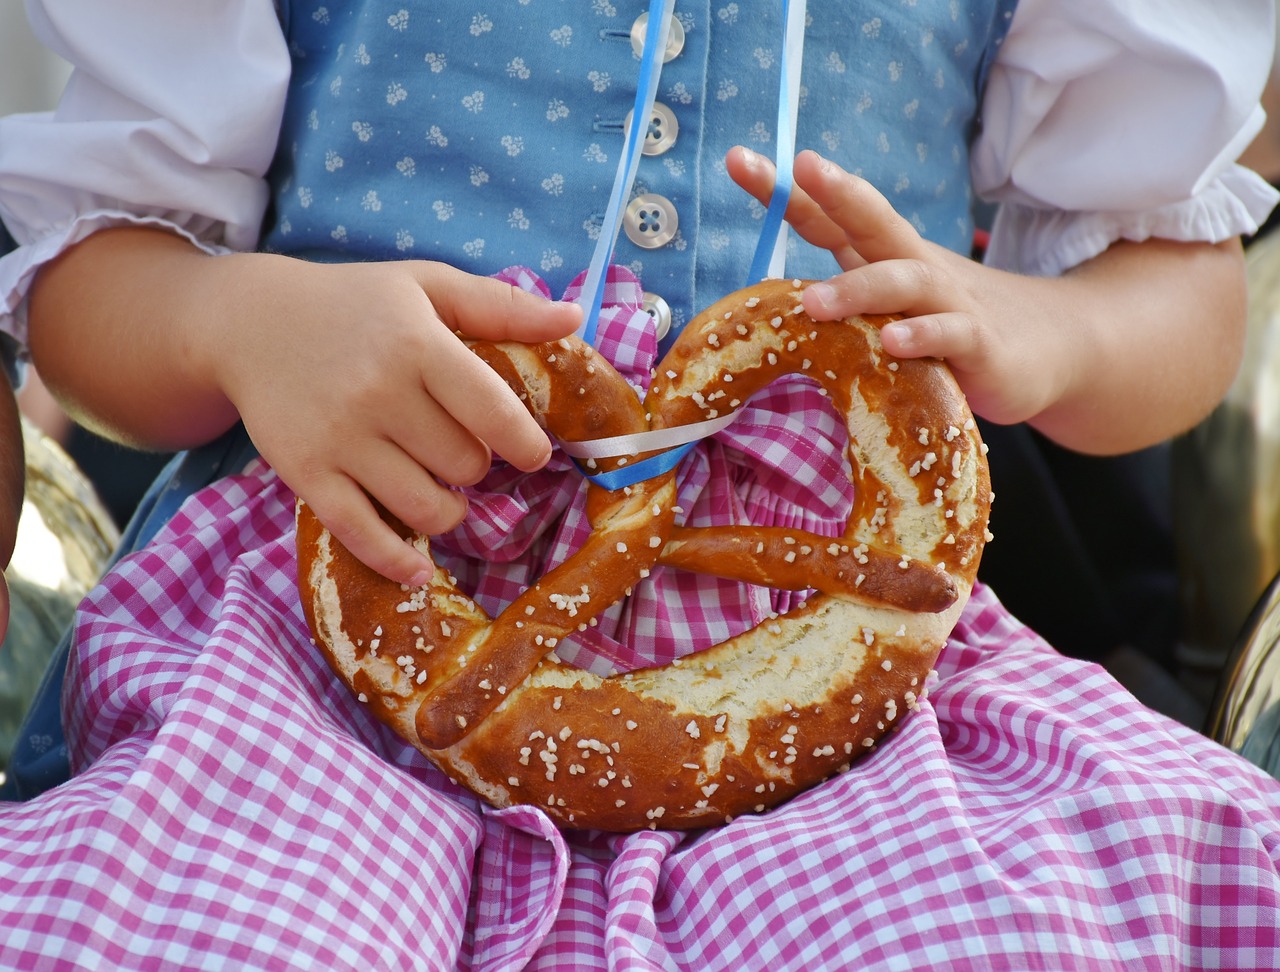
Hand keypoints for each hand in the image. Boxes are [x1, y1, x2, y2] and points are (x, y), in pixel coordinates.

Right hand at [27, 228, 580, 587]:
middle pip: (464, 465)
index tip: (532, 453)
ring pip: (426, 506)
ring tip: (442, 489)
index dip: (525, 444)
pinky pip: (362, 534)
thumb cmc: (355, 304)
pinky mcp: (307, 473)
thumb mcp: (428, 287)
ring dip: (448, 509)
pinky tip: (420, 568)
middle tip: (460, 450)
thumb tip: (576, 318)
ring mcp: (340, 438)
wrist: (250, 323)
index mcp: (418, 345)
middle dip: (475, 466)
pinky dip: (398, 560)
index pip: (493, 412)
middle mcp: (379, 393)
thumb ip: (502, 306)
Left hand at [726, 147, 1066, 426]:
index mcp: (886, 256)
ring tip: (813, 301)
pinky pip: (950, 337)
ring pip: (905, 282)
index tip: (739, 160)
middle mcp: (916, 267)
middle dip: (838, 194)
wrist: (1046, 349)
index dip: (788, 190)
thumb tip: (769, 297)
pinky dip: (923, 336)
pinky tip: (893, 342)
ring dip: (859, 289)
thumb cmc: (949, 324)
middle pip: (875, 222)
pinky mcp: (981, 346)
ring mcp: (951, 303)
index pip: (832, 217)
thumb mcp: (891, 303)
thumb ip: (842, 291)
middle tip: (799, 171)